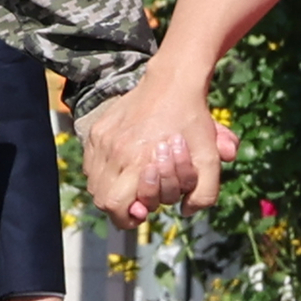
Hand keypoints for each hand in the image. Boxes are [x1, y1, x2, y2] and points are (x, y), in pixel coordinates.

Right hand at [79, 70, 235, 224]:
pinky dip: (103, 172)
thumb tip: (184, 210)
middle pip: (102, 198)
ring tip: (130, 182)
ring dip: (110, 189)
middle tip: (137, 200)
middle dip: (119, 206)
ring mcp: (102, 140)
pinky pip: (91, 163)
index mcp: (139, 160)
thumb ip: (204, 194)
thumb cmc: (192, 121)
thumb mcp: (209, 158)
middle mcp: (115, 151)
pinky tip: (122, 165)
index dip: (127, 217)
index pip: (115, 206)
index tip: (142, 211)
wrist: (173, 83)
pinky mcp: (98, 130)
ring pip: (94, 182)